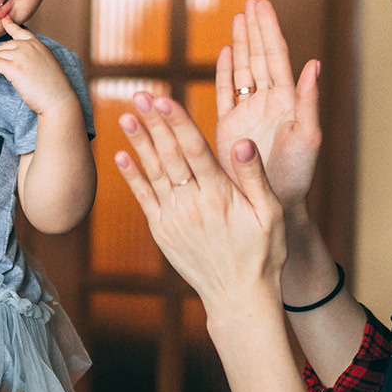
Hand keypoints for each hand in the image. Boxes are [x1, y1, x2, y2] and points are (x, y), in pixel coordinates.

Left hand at [0, 22, 79, 118]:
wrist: (58, 99)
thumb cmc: (54, 87)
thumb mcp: (46, 65)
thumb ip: (34, 58)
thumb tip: (19, 61)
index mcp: (38, 45)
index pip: (21, 32)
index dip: (10, 25)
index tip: (4, 19)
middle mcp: (29, 46)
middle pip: (3, 46)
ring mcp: (21, 55)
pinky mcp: (14, 68)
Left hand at [114, 92, 285, 314]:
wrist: (239, 297)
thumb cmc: (264, 253)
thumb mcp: (271, 214)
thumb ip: (254, 176)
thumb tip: (242, 141)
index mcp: (221, 195)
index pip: (194, 149)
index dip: (177, 121)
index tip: (163, 98)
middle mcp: (193, 204)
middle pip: (169, 155)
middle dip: (154, 122)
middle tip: (139, 93)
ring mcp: (174, 218)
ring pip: (153, 173)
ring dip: (138, 143)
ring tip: (125, 115)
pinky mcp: (162, 231)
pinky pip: (144, 199)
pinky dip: (132, 177)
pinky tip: (120, 155)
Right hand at [215, 0, 321, 220]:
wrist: (274, 202)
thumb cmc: (297, 175)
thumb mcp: (308, 137)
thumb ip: (308, 101)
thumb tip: (314, 64)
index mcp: (287, 100)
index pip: (276, 56)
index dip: (268, 30)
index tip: (261, 5)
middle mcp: (268, 102)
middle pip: (259, 56)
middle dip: (254, 28)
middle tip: (250, 1)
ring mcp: (248, 113)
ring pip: (242, 70)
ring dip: (240, 44)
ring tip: (238, 19)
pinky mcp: (230, 127)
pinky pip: (226, 93)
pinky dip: (225, 72)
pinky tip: (224, 53)